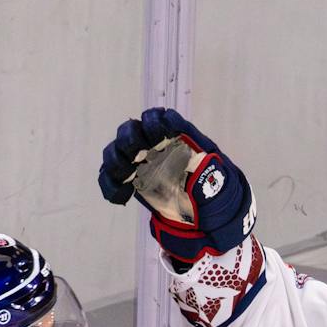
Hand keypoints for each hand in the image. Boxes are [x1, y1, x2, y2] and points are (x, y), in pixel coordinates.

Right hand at [98, 107, 253, 262]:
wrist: (201, 209)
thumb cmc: (210, 186)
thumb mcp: (216, 175)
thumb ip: (208, 168)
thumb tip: (202, 167)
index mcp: (173, 136)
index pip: (158, 118)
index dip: (155, 122)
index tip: (160, 135)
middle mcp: (152, 145)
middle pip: (129, 130)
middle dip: (130, 139)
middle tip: (136, 153)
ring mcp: (138, 162)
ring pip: (114, 152)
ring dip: (115, 162)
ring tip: (126, 178)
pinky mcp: (130, 180)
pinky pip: (110, 178)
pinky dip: (111, 186)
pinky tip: (124, 196)